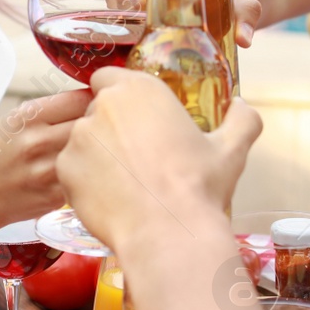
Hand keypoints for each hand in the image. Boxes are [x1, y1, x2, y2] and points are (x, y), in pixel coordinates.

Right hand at [0, 90, 91, 229]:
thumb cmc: (0, 154)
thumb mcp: (16, 120)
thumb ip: (54, 109)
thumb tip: (97, 98)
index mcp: (27, 117)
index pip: (80, 99)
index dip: (97, 100)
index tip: (102, 105)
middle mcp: (36, 142)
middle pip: (92, 125)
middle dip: (103, 125)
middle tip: (107, 127)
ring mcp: (46, 172)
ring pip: (93, 152)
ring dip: (102, 150)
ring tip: (99, 149)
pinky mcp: (56, 196)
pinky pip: (87, 178)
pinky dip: (91, 173)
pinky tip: (86, 171)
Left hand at [58, 67, 261, 249]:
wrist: (168, 233)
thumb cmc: (199, 188)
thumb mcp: (232, 149)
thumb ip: (242, 119)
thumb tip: (243, 106)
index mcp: (140, 90)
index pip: (109, 75)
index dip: (117, 94)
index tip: (131, 115)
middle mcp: (103, 105)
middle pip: (97, 108)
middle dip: (110, 126)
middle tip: (134, 153)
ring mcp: (80, 137)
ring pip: (83, 139)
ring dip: (97, 153)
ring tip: (124, 181)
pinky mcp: (66, 169)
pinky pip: (72, 169)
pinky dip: (86, 180)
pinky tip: (111, 197)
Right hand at [111, 0, 260, 48]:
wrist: (225, 3)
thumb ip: (246, 13)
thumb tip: (245, 38)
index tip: (139, 0)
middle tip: (137, 20)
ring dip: (120, 14)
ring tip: (136, 31)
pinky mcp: (135, 10)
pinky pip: (117, 13)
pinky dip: (120, 24)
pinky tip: (134, 38)